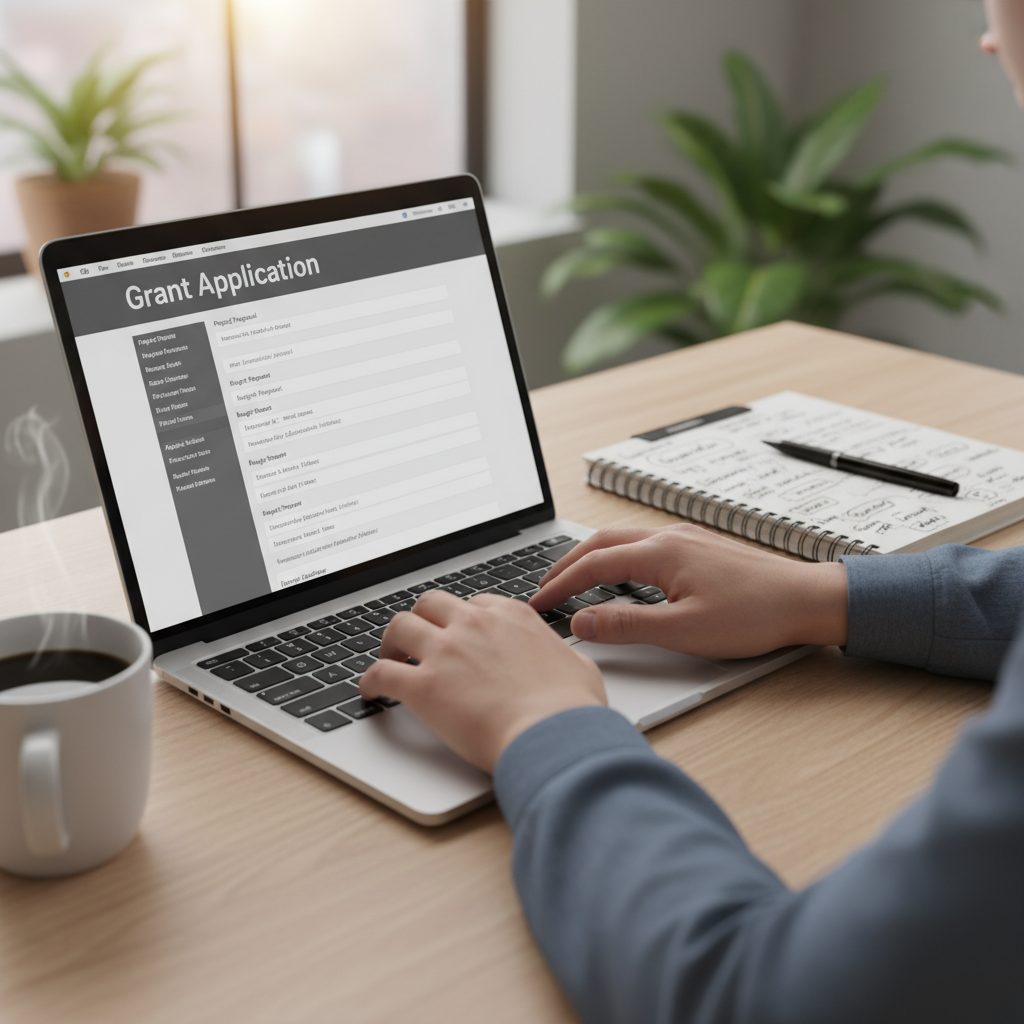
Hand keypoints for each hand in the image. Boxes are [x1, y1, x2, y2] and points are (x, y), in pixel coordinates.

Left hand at [360, 591, 605, 772]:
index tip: (458, 634)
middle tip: (418, 640)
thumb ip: (562, 657)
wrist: (553, 736)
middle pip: (431, 604)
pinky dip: (370, 680)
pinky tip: (370, 692)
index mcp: (510, 617)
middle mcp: (474, 625)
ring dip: (391, 643)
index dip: (462, 619)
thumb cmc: (570, 709)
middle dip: (422, 619)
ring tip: (389, 659)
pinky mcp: (423, 686)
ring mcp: (446, 652)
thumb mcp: (579, 668)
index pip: (474, 604)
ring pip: (399, 626)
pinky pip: (381, 673)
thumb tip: (566, 664)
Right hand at [529, 524, 848, 658]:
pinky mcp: (698, 547)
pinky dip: (616, 558)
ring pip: (622, 540)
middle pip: (600, 544)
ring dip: (591, 558)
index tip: (539, 604)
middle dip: (567, 565)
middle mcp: (668, 537)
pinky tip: (620, 576)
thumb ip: (627, 625)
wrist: (807, 600)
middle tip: (545, 588)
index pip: (592, 565)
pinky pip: (642, 545)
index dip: (560, 586)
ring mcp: (685, 539)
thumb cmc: (754, 615)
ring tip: (572, 580)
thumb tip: (581, 622)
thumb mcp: (683, 630)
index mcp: (659, 553)